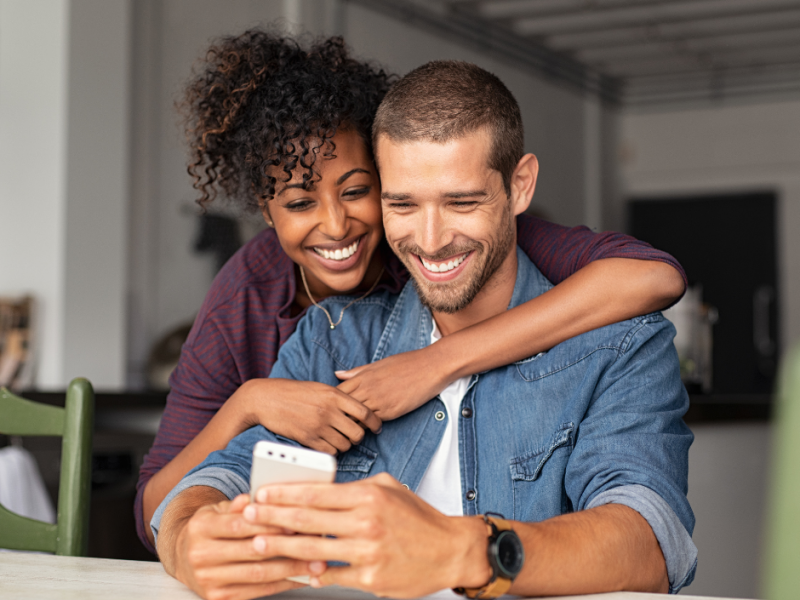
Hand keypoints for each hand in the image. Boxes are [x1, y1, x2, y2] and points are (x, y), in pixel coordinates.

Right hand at [170, 493, 322, 599]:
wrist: (182, 557)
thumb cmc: (209, 529)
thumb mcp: (218, 510)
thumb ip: (239, 504)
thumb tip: (257, 497)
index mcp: (201, 527)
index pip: (240, 525)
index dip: (269, 524)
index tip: (296, 522)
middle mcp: (201, 555)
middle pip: (252, 551)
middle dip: (287, 547)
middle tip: (315, 543)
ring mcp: (208, 579)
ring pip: (257, 574)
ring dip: (291, 569)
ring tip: (316, 564)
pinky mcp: (217, 597)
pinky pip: (256, 591)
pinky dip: (282, 584)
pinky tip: (299, 577)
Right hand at [234, 378, 381, 454]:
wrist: (267, 399)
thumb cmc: (294, 392)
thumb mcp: (320, 388)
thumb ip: (339, 398)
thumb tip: (358, 410)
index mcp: (334, 395)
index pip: (365, 412)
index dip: (375, 422)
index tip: (376, 427)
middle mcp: (329, 411)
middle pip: (357, 433)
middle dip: (358, 436)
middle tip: (353, 434)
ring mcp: (318, 426)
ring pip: (345, 444)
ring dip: (345, 444)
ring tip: (338, 438)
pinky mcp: (308, 439)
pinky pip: (330, 452)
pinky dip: (332, 450)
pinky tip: (327, 444)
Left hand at [244, 474, 491, 597]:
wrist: (450, 550)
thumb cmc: (418, 517)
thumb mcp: (389, 488)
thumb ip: (355, 487)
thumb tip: (321, 489)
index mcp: (368, 496)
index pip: (316, 493)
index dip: (284, 493)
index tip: (262, 493)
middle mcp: (366, 522)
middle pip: (307, 520)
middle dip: (272, 517)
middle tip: (248, 515)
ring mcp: (368, 553)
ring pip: (313, 549)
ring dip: (282, 546)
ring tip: (260, 542)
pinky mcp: (371, 579)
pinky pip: (332, 576)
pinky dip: (311, 573)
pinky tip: (294, 569)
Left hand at [336, 347, 450, 420]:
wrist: (430, 367)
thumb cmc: (406, 363)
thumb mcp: (379, 364)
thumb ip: (357, 372)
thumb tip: (337, 374)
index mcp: (363, 376)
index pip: (337, 393)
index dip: (333, 402)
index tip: (333, 408)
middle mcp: (368, 389)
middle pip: (343, 408)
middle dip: (338, 416)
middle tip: (337, 424)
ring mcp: (379, 401)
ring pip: (356, 418)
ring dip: (352, 424)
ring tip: (350, 430)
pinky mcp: (391, 411)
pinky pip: (372, 422)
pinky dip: (368, 427)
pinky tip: (368, 428)